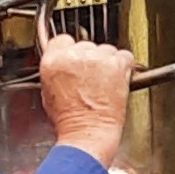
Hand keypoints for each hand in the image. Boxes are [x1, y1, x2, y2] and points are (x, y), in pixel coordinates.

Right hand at [39, 32, 135, 167]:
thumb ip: (57, 71)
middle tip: (93, 79)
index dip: (72, 51)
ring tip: (106, 83)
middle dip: (90, 60)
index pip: (63, 40)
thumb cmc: (69, 121)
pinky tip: (118, 81)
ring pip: (106, 50)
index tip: (77, 60)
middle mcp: (74, 55)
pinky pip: (125, 57)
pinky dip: (125, 67)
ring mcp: (96, 58)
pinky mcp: (116, 64)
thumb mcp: (49, 92)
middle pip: (86, 45)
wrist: (87, 133)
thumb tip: (66, 65)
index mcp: (53, 60)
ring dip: (108, 63)